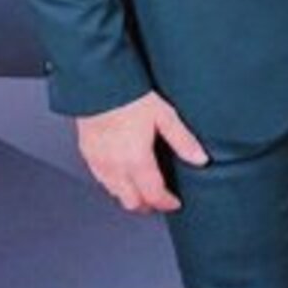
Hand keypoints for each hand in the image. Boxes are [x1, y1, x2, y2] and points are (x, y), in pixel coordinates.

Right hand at [76, 90, 208, 212]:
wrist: (98, 83)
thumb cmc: (129, 95)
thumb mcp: (164, 115)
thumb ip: (182, 140)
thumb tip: (200, 159)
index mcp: (136, 160)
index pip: (153, 195)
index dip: (166, 203)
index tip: (174, 202)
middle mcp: (115, 166)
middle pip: (132, 202)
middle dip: (148, 204)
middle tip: (159, 199)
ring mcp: (98, 162)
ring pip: (114, 193)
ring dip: (129, 195)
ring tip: (142, 188)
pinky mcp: (87, 153)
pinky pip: (100, 179)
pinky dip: (113, 183)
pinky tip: (121, 173)